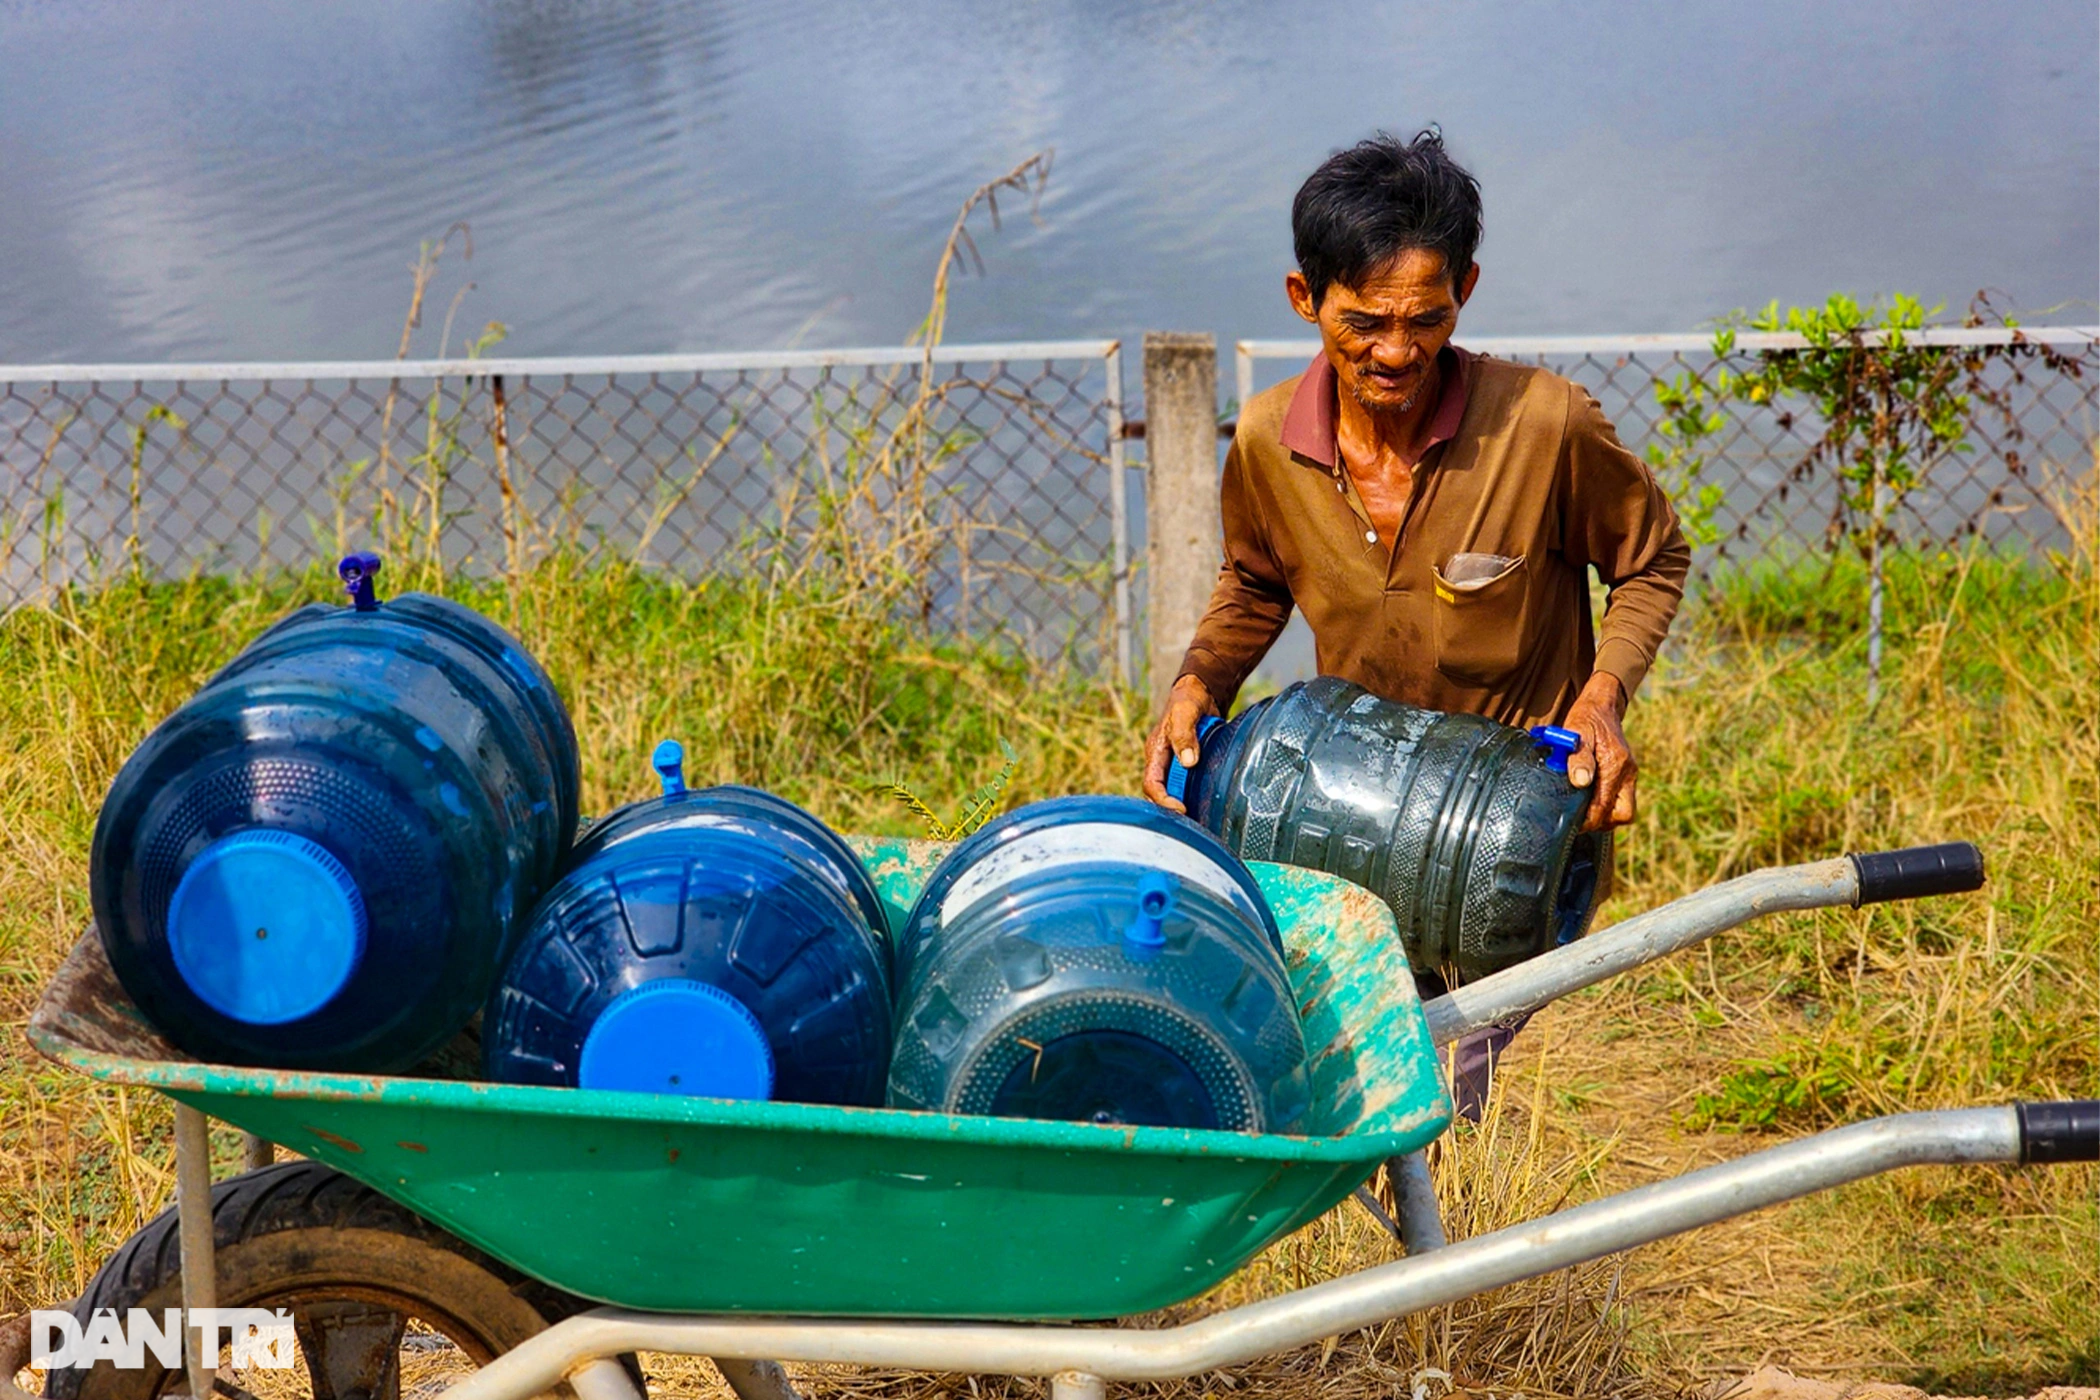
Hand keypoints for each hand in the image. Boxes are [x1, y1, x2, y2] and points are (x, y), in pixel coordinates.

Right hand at [1141, 674, 1219, 813]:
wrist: (1199, 694)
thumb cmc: (1188, 700)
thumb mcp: (1185, 712)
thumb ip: (1185, 735)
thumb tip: (1188, 762)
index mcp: (1155, 751)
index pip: (1152, 783)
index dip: (1164, 800)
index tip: (1182, 809)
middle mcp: (1161, 761)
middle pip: (1158, 793)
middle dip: (1171, 809)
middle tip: (1192, 820)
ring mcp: (1173, 764)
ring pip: (1171, 792)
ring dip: (1182, 804)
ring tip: (1199, 817)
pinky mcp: (1186, 765)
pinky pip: (1185, 785)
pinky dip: (1192, 796)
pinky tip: (1206, 804)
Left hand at [1563, 672, 1637, 830]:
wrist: (1602, 705)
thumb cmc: (1585, 719)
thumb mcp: (1576, 733)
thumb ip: (1578, 757)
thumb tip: (1581, 782)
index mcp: (1616, 766)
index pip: (1605, 806)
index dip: (1588, 820)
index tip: (1572, 824)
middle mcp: (1628, 773)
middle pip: (1624, 815)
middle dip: (1602, 822)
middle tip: (1580, 820)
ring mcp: (1630, 775)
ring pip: (1625, 810)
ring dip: (1606, 816)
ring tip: (1583, 812)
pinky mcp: (1627, 775)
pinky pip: (1621, 799)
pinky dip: (1607, 805)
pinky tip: (1589, 801)